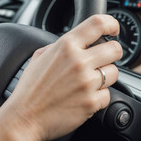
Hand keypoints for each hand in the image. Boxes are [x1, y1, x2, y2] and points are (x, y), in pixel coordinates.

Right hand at [0, 15, 121, 140]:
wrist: (24, 117)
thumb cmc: (30, 88)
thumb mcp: (39, 57)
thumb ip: (59, 45)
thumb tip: (76, 42)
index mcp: (66, 46)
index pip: (98, 24)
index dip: (111, 24)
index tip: (113, 30)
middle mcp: (78, 61)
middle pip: (115, 49)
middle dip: (110, 54)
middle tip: (100, 61)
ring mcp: (87, 83)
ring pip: (114, 72)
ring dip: (104, 77)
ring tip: (86, 82)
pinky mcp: (91, 102)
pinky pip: (108, 95)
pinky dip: (98, 97)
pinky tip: (82, 97)